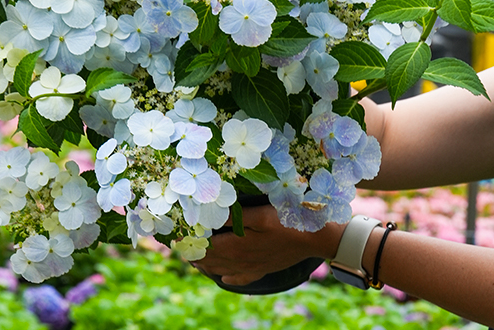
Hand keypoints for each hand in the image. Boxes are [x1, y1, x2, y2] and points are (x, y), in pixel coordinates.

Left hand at [196, 204, 345, 286]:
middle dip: (195, 254)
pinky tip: (225, 278)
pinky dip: (230, 277)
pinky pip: (242, 278)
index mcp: (239, 246)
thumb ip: (236, 217)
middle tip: (181, 248)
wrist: (316, 238)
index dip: (191, 243)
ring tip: (195, 261)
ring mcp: (254, 266)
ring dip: (208, 265)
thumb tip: (212, 215)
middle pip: (213, 259)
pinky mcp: (264, 268)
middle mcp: (243, 260)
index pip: (207, 247)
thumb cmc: (287, 221)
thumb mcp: (261, 215)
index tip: (177, 238)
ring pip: (224, 270)